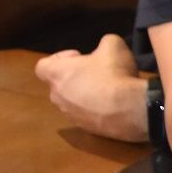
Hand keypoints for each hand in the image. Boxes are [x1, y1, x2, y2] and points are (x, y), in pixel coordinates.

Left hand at [35, 34, 149, 140]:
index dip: (59, 58)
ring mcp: (71, 115)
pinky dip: (95, 110)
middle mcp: (58, 96)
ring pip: (71, 102)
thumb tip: (104, 48)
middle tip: (94, 72)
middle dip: (74, 77)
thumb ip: (103, 43)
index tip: (78, 57)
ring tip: (106, 90)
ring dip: (83, 95)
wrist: (130, 109)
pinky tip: (113, 104)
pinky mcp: (85, 129)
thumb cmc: (114, 73)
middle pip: (58, 85)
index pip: (41, 66)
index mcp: (57, 74)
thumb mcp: (113, 45)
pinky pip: (85, 116)